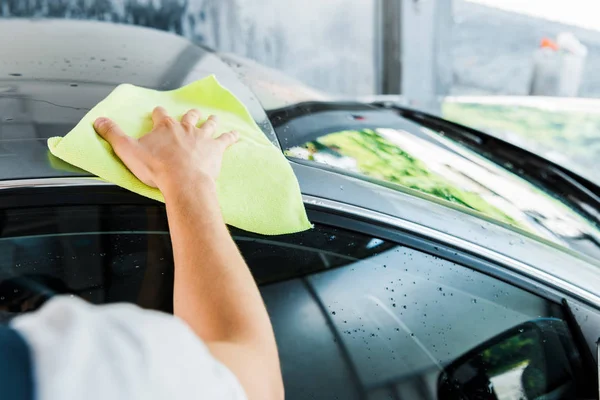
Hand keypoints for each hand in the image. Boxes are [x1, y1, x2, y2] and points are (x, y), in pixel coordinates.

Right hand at [93, 107, 237, 192]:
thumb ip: (112, 134)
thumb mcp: (128, 150)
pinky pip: (226, 140)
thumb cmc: (156, 168)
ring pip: (208, 124)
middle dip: (189, 115)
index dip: (158, 113)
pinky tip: (236, 135)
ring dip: (210, 121)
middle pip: (188, 117)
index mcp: (165, 127)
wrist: (184, 181)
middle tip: (191, 113)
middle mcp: (185, 128)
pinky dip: (231, 137)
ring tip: (213, 118)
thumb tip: (98, 120)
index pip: (160, 115)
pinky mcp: (215, 150)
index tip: (157, 112)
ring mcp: (202, 138)